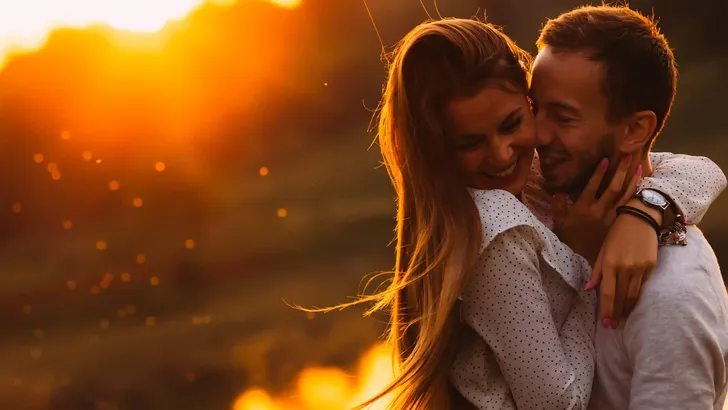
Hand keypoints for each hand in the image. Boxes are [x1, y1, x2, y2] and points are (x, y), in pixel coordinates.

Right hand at [552, 155, 639, 264]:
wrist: (585, 259)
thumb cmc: (571, 240)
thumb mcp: (559, 224)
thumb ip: (558, 207)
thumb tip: (557, 192)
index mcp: (583, 209)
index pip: (592, 186)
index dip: (599, 173)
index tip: (605, 159)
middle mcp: (599, 211)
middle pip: (612, 188)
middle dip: (620, 171)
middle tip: (627, 156)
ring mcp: (611, 218)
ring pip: (624, 197)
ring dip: (632, 181)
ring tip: (637, 167)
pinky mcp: (619, 224)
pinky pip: (629, 208)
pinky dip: (635, 196)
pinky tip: (640, 187)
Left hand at [588, 197, 660, 326]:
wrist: (640, 219)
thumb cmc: (616, 235)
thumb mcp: (602, 250)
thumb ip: (596, 271)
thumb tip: (588, 290)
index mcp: (610, 263)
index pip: (608, 293)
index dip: (607, 310)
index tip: (606, 324)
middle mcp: (625, 267)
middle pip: (622, 297)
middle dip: (617, 313)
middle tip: (612, 325)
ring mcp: (640, 267)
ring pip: (634, 295)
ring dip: (628, 308)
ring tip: (622, 317)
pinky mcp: (651, 266)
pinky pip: (643, 285)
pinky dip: (637, 294)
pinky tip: (632, 301)